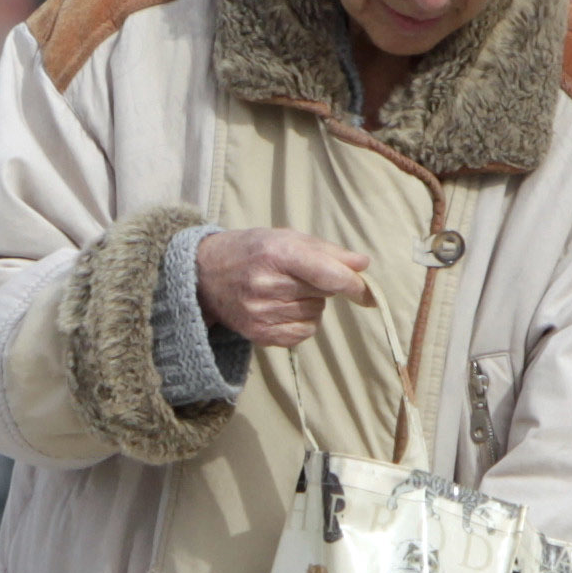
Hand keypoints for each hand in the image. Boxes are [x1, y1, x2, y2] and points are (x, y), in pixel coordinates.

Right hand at [191, 224, 371, 346]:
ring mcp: (261, 313)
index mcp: (276, 253)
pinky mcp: (258, 334)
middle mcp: (266, 285)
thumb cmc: (251, 250)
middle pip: (323, 294)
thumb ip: (327, 251)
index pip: (327, 274)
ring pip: (315, 314)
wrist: (203, 275)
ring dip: (310, 304)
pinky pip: (303, 334)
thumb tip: (362, 264)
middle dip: (321, 285)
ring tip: (285, 291)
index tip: (367, 292)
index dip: (353, 284)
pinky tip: (283, 309)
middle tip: (297, 275)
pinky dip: (302, 323)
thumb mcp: (285, 238)